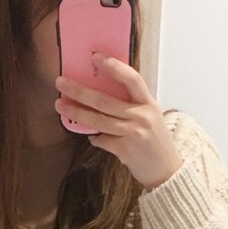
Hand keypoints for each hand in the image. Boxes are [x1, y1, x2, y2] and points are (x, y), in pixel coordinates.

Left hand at [55, 55, 183, 190]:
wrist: (167, 171)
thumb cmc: (156, 142)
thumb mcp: (151, 117)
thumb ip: (132, 105)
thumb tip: (101, 94)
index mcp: (148, 103)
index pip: (131, 79)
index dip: (114, 66)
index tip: (95, 57)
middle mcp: (141, 116)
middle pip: (104, 100)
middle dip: (79, 91)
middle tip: (61, 82)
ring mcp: (133, 134)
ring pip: (98, 120)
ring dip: (76, 113)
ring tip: (60, 105)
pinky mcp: (125, 150)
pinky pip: (101, 140)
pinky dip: (94, 138)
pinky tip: (92, 136)